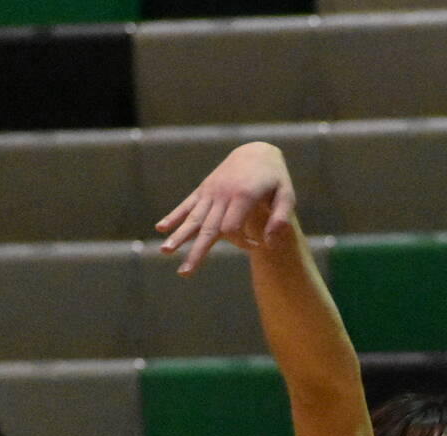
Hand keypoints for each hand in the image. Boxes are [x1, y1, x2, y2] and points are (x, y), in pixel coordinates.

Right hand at [155, 141, 297, 274]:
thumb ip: (280, 219)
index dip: (241, 242)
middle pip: (207, 229)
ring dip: (179, 236)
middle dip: (196, 252)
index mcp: (242, 196)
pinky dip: (174, 216)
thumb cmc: (274, 179)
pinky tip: (160, 228)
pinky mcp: (204, 190)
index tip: (255, 244)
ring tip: (165, 251)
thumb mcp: (286, 196)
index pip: (232, 228)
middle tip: (184, 273)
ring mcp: (210, 192)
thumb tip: (269, 245)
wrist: (256, 151)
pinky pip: (187, 205)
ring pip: (193, 219)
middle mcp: (222, 194)